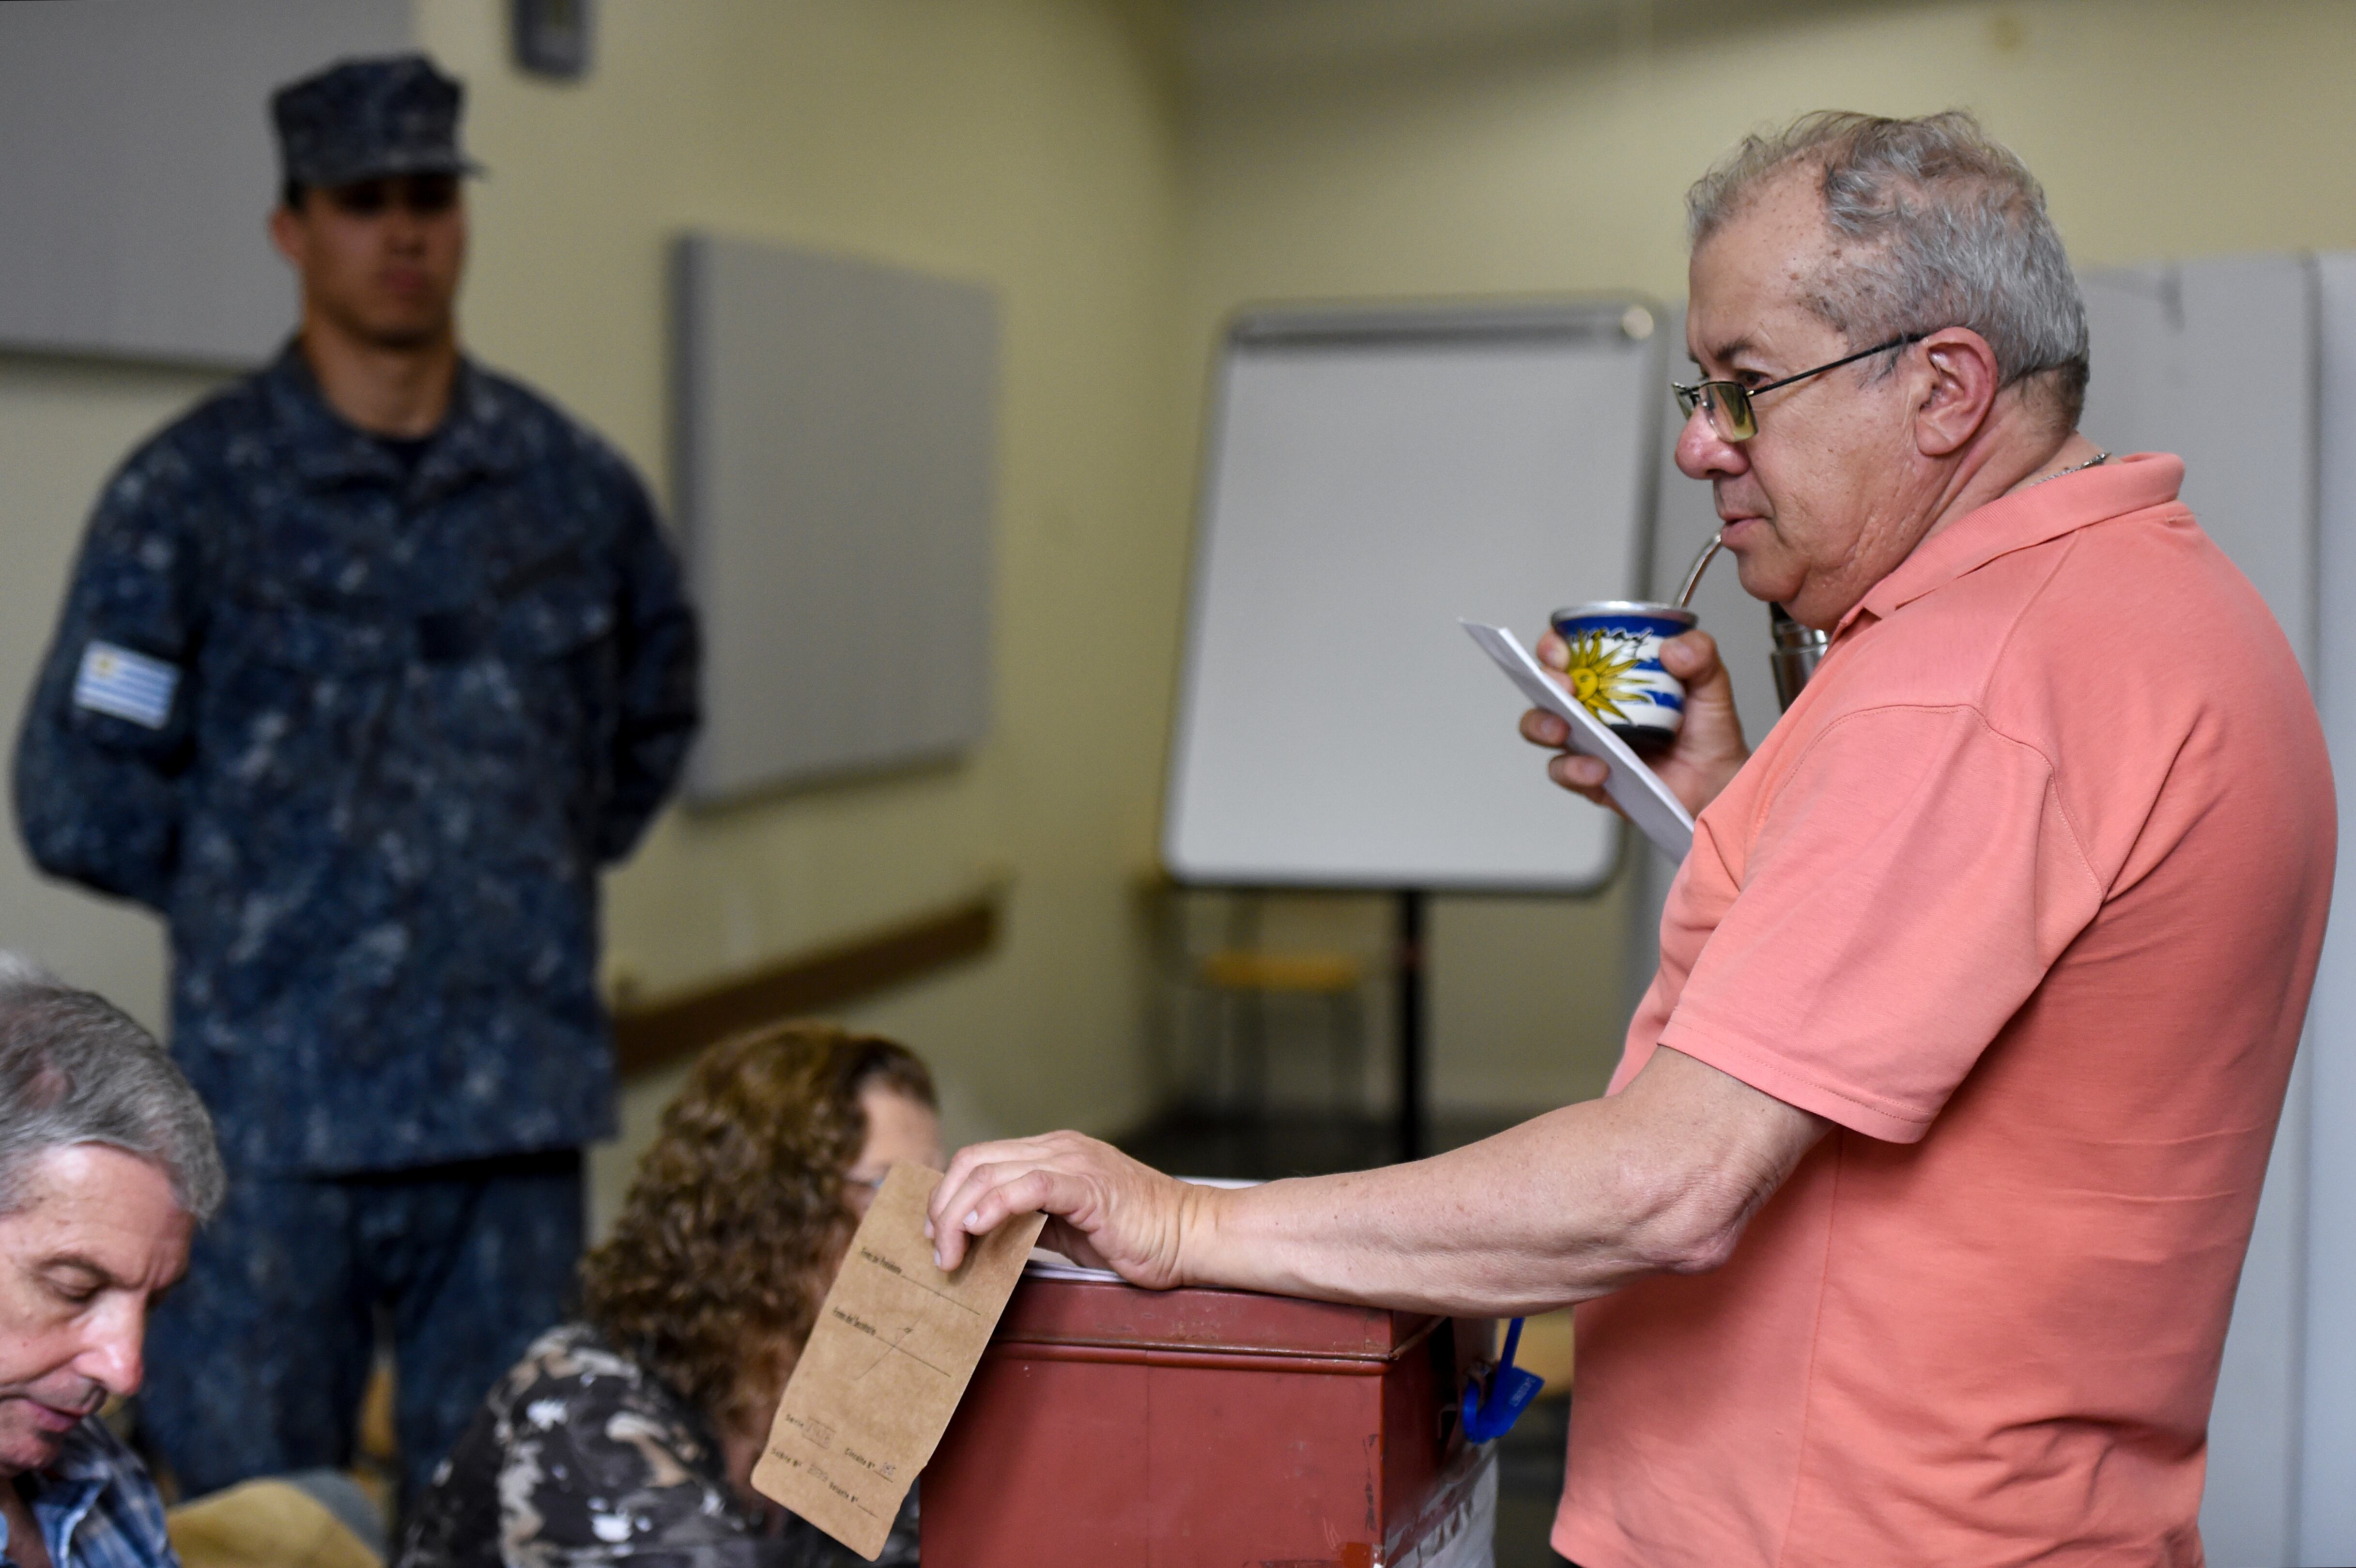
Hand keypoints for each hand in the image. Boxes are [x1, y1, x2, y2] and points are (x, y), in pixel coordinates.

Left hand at [925, 1131, 1201, 1287]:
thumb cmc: (1137, 1238)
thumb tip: (983, 1241)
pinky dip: (996, 1204)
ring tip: (951, 1254)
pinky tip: (979, 1229)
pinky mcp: (1089, 1185)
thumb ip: (1029, 1223)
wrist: (1191, 1236)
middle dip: (942, 1207)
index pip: (979, 1160)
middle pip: (974, 1162)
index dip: (947, 1195)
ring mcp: (1073, 1162)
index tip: (936, 1236)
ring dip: (958, 1215)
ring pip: (991, 1173)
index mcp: (1051, 1154)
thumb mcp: (1068, 1228)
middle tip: (938, 1251)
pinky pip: (1030, 1185)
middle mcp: (1058, 1148)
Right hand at [1518, 626, 1750, 818]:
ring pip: (1542, 728)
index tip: (1562, 650)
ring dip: (1543, 725)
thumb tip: (1672, 649)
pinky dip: (1574, 768)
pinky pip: (1565, 772)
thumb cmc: (1709, 734)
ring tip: (1564, 730)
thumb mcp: (1712, 684)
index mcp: (1611, 677)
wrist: (1719, 784)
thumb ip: (1701, 655)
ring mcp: (1587, 743)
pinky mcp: (1590, 778)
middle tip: (1566, 687)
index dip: (1553, 646)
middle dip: (1544, 683)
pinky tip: (1598, 768)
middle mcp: (1592, 707)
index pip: (1570, 652)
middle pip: (1546, 687)